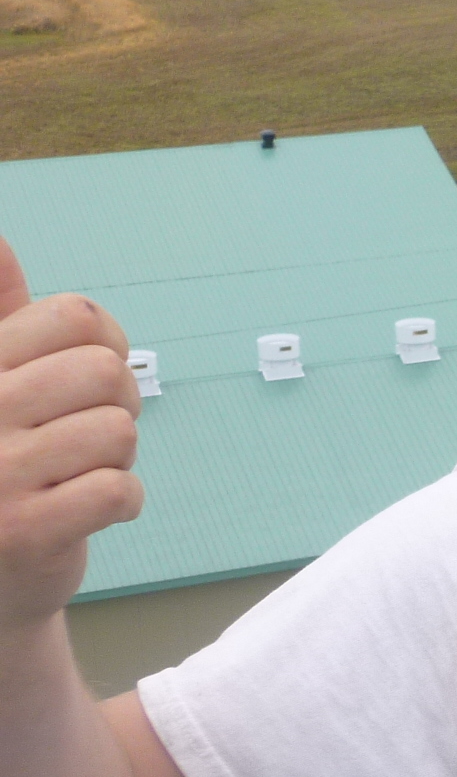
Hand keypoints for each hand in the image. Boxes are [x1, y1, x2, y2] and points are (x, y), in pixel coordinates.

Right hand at [0, 234, 144, 638]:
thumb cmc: (1, 465)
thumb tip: (1, 245)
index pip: (75, 315)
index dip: (108, 343)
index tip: (90, 376)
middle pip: (105, 370)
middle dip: (120, 402)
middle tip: (91, 433)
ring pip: (117, 429)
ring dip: (119, 456)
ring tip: (79, 474)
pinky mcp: (23, 531)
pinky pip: (119, 488)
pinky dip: (124, 500)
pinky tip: (92, 510)